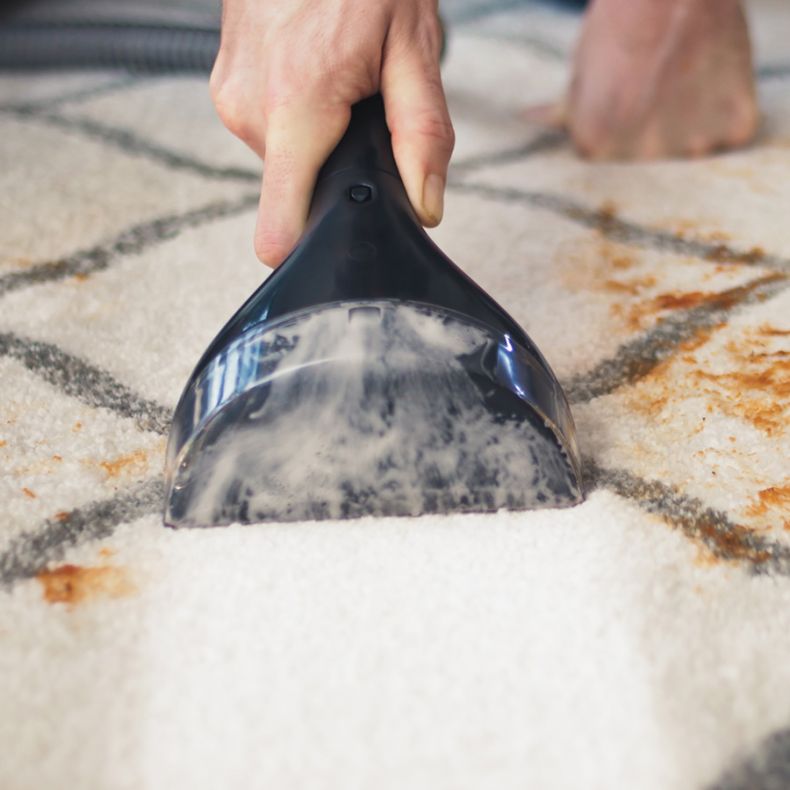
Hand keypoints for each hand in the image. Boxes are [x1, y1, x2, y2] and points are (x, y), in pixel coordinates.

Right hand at [210, 0, 453, 265]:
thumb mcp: (412, 48)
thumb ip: (422, 135)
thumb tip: (425, 205)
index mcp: (298, 104)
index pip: (279, 220)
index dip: (307, 243)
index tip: (328, 247)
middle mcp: (250, 107)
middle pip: (300, 186)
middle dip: (337, 160)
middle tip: (362, 106)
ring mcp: (230, 94)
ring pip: (285, 156)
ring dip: (319, 134)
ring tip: (339, 77)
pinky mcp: (224, 83)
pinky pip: (268, 127)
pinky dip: (298, 115)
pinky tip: (314, 70)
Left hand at [562, 0, 757, 158]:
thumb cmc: (620, 21)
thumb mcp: (581, 68)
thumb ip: (561, 110)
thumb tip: (527, 121)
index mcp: (594, 146)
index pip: (606, 152)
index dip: (617, 119)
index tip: (626, 89)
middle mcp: (640, 155)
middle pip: (648, 155)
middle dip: (652, 127)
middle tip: (658, 81)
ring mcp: (691, 145)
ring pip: (692, 147)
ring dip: (692, 120)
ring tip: (685, 75)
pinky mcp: (734, 128)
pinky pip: (731, 131)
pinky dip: (728, 109)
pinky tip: (714, 76)